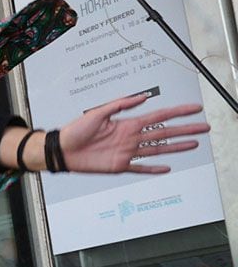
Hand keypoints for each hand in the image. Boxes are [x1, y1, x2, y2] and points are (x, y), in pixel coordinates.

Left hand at [57, 93, 209, 174]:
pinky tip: (167, 167)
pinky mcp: (119, 166)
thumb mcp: (98, 112)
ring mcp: (127, 152)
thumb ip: (121, 104)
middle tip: (204, 128)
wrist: (62, 150)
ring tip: (194, 144)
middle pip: (164, 133)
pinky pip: (140, 168)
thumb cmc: (76, 130)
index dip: (178, 112)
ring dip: (176, 147)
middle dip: (185, 130)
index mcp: (127, 123)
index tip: (194, 109)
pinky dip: (153, 169)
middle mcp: (131, 137)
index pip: (159, 116)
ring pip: (158, 150)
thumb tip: (143, 97)